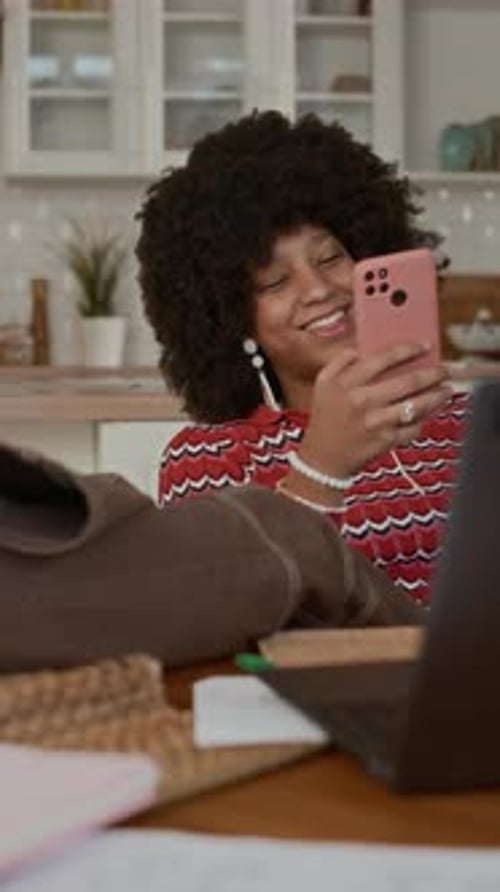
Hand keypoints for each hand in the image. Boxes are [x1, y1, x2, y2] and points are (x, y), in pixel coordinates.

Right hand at [298, 343, 452, 479]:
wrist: (322, 459)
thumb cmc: (325, 418)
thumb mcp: (323, 383)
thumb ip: (340, 360)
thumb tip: (362, 349)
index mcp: (347, 382)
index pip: (384, 358)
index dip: (408, 350)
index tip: (424, 346)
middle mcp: (362, 400)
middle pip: (408, 381)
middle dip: (433, 373)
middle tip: (445, 370)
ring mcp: (375, 422)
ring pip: (417, 405)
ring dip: (437, 396)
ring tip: (446, 390)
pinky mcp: (384, 441)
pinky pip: (413, 427)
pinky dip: (424, 420)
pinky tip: (429, 413)